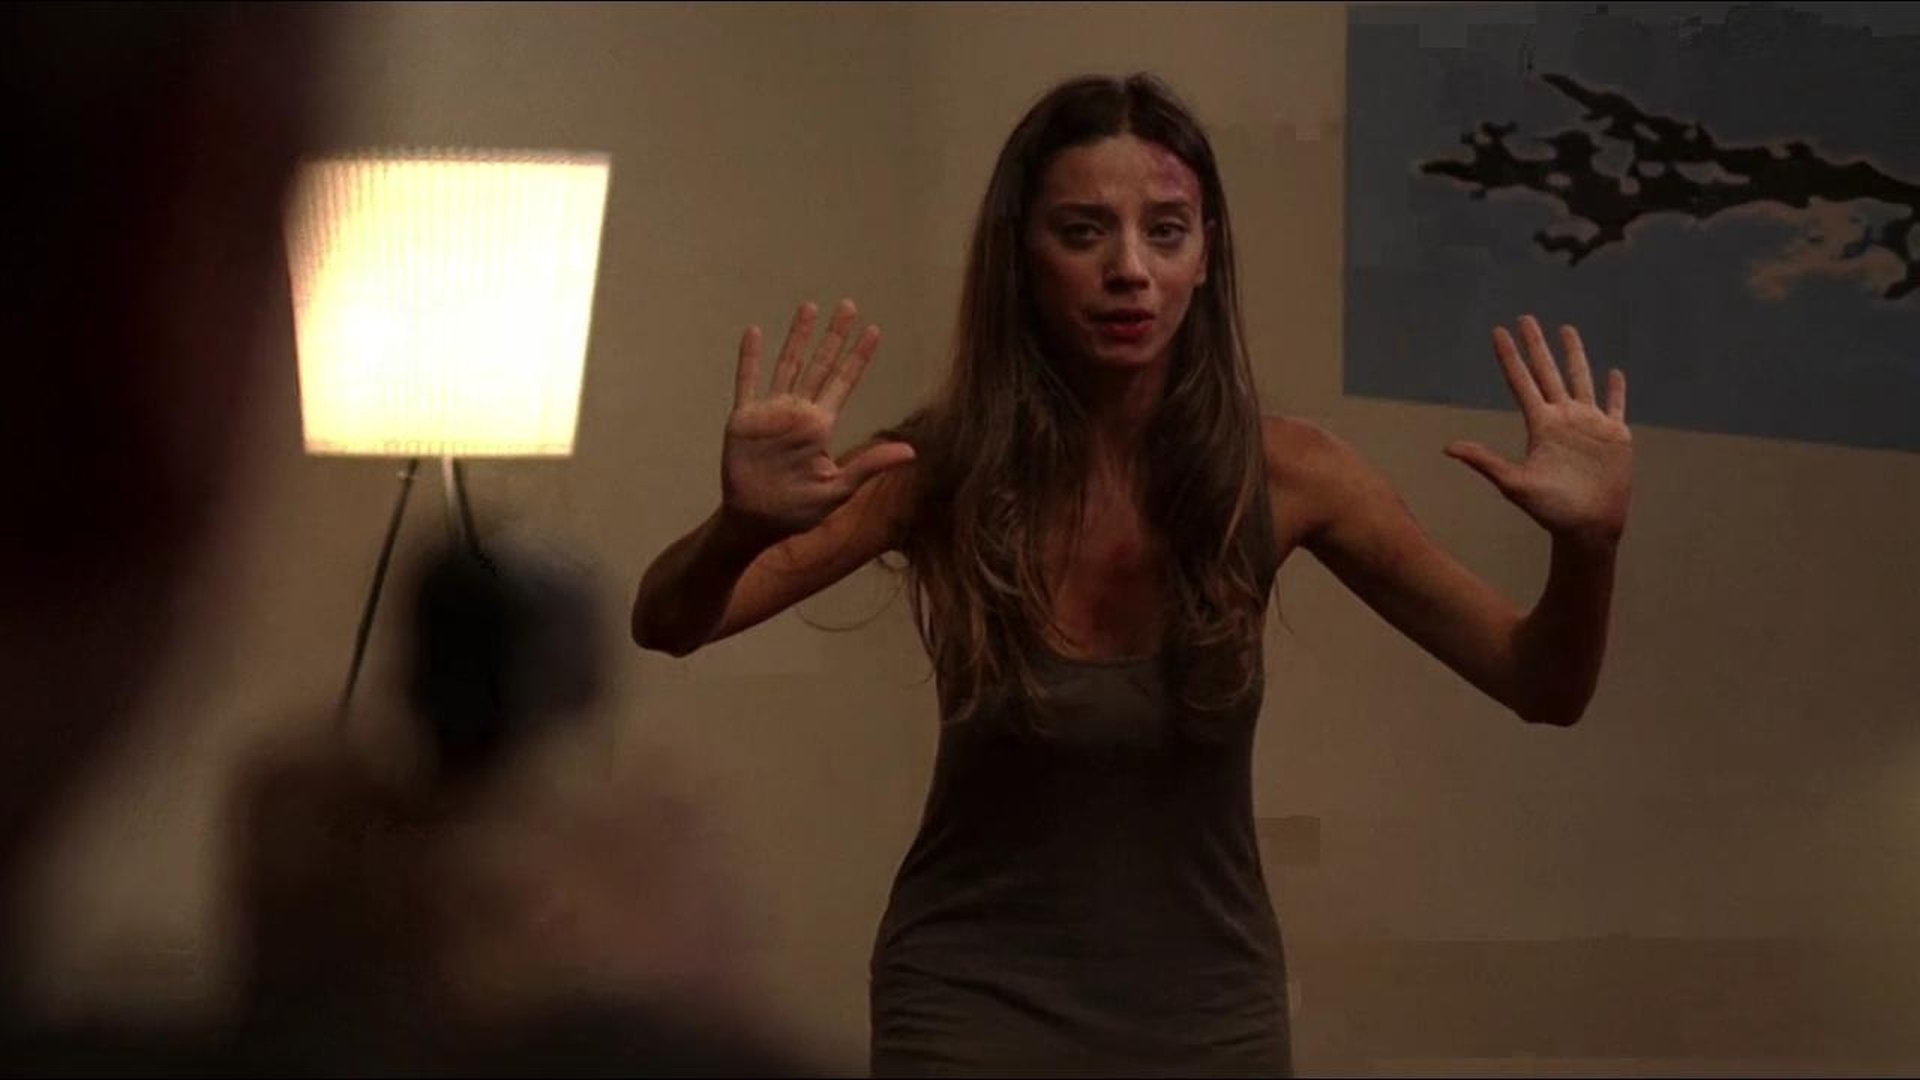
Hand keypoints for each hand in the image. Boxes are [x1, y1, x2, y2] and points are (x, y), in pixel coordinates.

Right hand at [720, 299, 914, 544]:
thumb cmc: (799, 510)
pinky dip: (750, 358)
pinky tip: (755, 332)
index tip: (873, 331)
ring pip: (787, 364)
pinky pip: (747, 382)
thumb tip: (911, 452)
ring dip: (798, 337)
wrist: (756, 521)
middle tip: (848, 306)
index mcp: (821, 425)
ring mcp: (772, 413)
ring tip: (809, 307)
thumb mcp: (839, 489)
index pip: (844, 382)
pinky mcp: (745, 419)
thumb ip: (870, 466)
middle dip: (834, 336)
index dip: (858, 357)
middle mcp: (799, 412)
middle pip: (820, 365)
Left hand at [1445, 315, 1631, 548]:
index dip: (1510, 356)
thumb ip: (1485, 462)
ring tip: (1566, 330)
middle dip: (1536, 345)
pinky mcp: (1614, 436)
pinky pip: (1616, 406)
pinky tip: (1614, 372)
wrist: (1587, 527)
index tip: (1498, 331)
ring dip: (1574, 355)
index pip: (1521, 382)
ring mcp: (1589, 425)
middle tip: (1526, 318)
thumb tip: (1447, 448)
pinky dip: (1616, 390)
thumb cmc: (1550, 510)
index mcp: (1540, 426)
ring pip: (1581, 379)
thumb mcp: (1514, 483)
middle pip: (1547, 372)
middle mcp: (1563, 419)